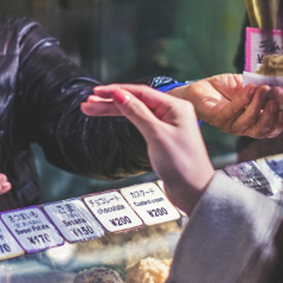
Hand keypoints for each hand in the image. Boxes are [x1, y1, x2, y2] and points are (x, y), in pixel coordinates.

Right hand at [82, 85, 213, 213]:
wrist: (194, 192)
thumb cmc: (183, 165)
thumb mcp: (156, 135)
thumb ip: (136, 112)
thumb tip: (119, 94)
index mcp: (176, 106)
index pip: (140, 92)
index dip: (116, 91)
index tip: (96, 93)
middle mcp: (172, 112)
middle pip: (135, 100)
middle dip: (110, 101)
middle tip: (88, 103)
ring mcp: (166, 124)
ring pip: (135, 111)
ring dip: (113, 110)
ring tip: (91, 109)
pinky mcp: (161, 136)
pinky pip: (139, 121)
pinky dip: (123, 119)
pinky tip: (111, 115)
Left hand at [169, 75, 282, 137]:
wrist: (199, 87)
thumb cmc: (223, 89)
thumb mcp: (248, 86)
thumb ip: (263, 88)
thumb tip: (282, 85)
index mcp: (253, 121)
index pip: (272, 127)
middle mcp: (243, 127)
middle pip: (263, 129)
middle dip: (273, 114)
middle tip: (278, 99)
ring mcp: (230, 124)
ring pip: (249, 121)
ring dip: (259, 104)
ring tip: (264, 90)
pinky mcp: (217, 118)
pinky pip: (233, 111)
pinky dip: (243, 99)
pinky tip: (250, 88)